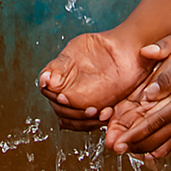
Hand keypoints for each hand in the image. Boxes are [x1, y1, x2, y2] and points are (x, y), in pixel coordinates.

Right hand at [37, 33, 151, 130]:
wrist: (125, 51)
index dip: (52, 96)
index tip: (63, 97)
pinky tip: (107, 114)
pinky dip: (94, 123)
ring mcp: (80, 101)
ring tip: (100, 113)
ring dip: (83, 120)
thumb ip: (60, 66)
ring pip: (71, 120)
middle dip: (72, 112)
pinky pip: (87, 124)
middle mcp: (66, 89)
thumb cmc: (102, 46)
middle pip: (59, 109)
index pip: (46, 89)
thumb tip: (45, 79)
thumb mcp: (78, 48)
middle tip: (88, 107)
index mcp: (58, 74)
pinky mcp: (95, 110)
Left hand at [109, 38, 170, 156]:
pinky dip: (166, 142)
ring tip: (130, 149)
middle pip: (161, 137)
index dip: (135, 133)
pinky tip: (154, 149)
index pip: (156, 121)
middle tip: (117, 149)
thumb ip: (166, 75)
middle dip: (137, 144)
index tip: (119, 143)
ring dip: (149, 145)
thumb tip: (146, 94)